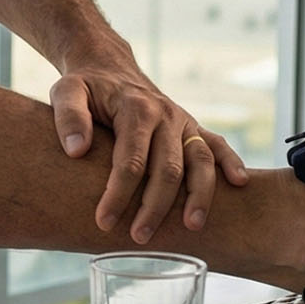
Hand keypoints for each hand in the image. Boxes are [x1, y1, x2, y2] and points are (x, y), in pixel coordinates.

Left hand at [50, 42, 250, 241]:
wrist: (108, 66)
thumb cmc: (85, 85)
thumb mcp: (65, 91)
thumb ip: (69, 117)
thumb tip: (76, 151)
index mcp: (135, 109)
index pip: (130, 160)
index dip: (118, 194)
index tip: (103, 221)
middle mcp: (165, 115)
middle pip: (168, 168)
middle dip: (155, 206)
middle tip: (139, 238)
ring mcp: (183, 121)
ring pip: (200, 161)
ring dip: (199, 196)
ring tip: (192, 227)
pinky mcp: (193, 126)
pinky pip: (217, 144)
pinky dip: (231, 162)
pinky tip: (239, 184)